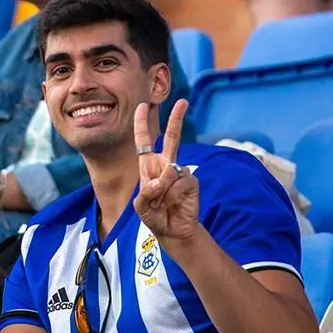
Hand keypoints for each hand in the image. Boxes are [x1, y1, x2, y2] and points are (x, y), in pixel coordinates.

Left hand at [132, 99, 198, 246]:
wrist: (173, 230)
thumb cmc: (155, 215)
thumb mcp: (141, 206)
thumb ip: (145, 193)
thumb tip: (159, 180)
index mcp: (149, 166)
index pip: (144, 142)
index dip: (141, 124)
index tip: (142, 106)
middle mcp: (165, 165)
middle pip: (172, 138)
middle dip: (176, 119)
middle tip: (183, 101)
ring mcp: (180, 172)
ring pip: (170, 170)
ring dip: (163, 190)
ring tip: (162, 203)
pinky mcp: (191, 181)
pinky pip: (180, 182)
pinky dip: (173, 195)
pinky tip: (174, 203)